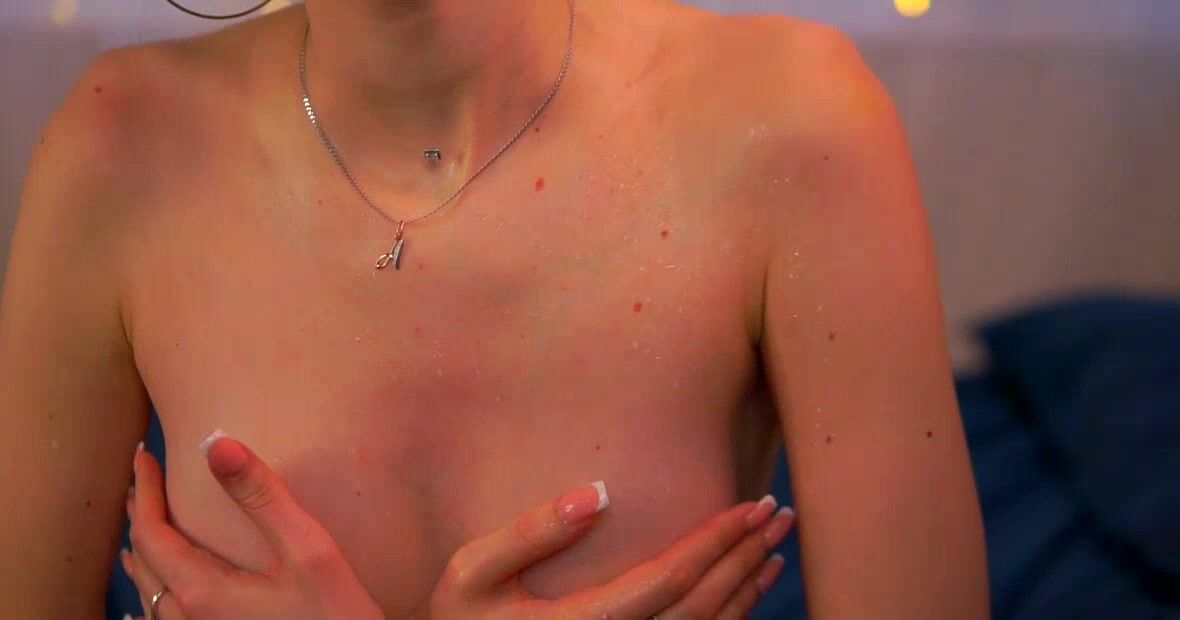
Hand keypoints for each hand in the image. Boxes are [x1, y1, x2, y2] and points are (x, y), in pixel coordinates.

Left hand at [122, 437, 383, 619]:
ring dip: (143, 554)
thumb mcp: (307, 550)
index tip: (145, 454)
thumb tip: (217, 444)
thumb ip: (261, 497)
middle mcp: (188, 619)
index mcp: (202, 592)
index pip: (152, 532)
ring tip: (140, 529)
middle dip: (140, 517)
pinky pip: (164, 619)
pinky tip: (153, 602)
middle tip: (140, 480)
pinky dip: (153, 594)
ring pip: (151, 594)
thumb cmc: (334, 616)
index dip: (145, 490)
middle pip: (144, 562)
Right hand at [123, 433, 793, 618]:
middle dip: (743, 557)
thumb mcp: (471, 573)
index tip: (749, 504)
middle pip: (699, 609)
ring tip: (774, 544)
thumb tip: (602, 491)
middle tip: (776, 512)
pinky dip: (731, 617)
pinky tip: (749, 588)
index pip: (668, 582)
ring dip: (746, 587)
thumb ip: (529, 532)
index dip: (714, 542)